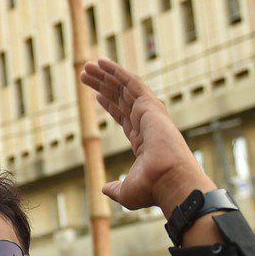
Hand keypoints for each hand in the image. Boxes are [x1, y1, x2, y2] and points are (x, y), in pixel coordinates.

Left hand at [81, 58, 213, 211]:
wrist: (168, 181)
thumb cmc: (153, 189)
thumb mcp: (127, 192)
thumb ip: (115, 188)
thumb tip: (105, 189)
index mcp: (144, 140)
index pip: (124, 116)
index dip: (110, 104)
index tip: (97, 95)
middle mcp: (147, 123)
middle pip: (121, 98)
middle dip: (103, 85)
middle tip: (85, 73)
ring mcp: (150, 113)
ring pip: (125, 88)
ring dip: (106, 75)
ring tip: (88, 65)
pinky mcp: (151, 106)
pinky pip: (132, 83)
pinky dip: (116, 72)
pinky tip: (102, 63)